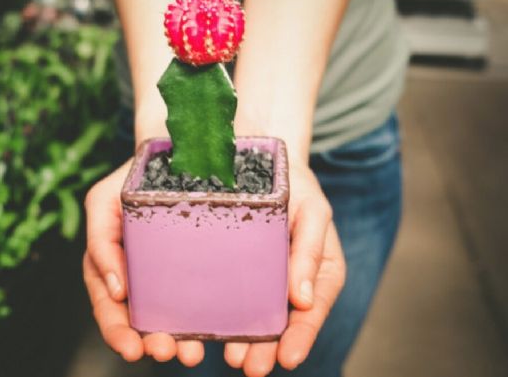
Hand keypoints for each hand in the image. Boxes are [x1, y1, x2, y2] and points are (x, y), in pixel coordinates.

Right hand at [83, 161, 205, 365]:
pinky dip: (200, 317)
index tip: (132, 345)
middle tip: (163, 352)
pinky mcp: (196, 263)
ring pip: (164, 310)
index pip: (107, 301)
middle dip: (145, 340)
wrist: (183, 146)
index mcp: (112, 258)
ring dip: (173, 337)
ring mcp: (164, 267)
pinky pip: (196, 294)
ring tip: (188, 354)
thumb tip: (120, 291)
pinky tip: (212, 333)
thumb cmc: (138, 174)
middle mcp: (136, 268)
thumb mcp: (103, 200)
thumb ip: (100, 239)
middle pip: (135, 315)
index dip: (115, 327)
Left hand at [223, 161, 346, 375]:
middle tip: (251, 365)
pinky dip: (212, 312)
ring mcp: (256, 276)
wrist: (260, 158)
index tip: (287, 358)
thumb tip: (302, 301)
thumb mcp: (312, 209)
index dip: (302, 337)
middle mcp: (286, 280)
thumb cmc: (295, 184)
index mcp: (315, 271)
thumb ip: (311, 249)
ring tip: (228, 355)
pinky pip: (221, 293)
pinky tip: (199, 327)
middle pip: (279, 321)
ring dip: (240, 338)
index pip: (312, 310)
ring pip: (249, 314)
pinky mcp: (227, 268)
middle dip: (266, 346)